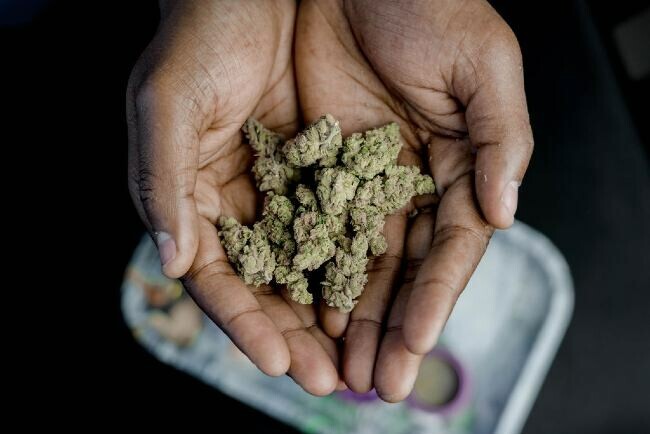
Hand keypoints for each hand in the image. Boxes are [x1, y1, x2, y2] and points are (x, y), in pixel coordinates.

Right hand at [126, 0, 340, 394]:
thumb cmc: (197, 38)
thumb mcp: (167, 102)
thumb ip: (162, 182)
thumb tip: (172, 263)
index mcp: (193, 200)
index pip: (217, 278)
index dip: (243, 321)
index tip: (278, 360)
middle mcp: (240, 206)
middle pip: (268, 287)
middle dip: (297, 337)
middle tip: (331, 381)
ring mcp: (285, 191)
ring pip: (311, 266)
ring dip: (334, 315)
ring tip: (363, 359)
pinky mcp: (325, 169)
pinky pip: (346, 224)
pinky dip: (359, 263)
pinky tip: (381, 295)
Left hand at [295, 0, 532, 399]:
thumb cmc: (432, 7)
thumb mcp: (484, 64)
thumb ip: (504, 138)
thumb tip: (504, 213)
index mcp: (461, 168)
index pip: (450, 248)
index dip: (435, 297)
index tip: (417, 342)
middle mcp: (412, 186)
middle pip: (405, 271)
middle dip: (393, 328)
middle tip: (380, 383)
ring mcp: (363, 182)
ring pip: (359, 264)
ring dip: (354, 319)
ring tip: (342, 370)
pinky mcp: (319, 170)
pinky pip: (315, 232)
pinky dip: (314, 275)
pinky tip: (309, 313)